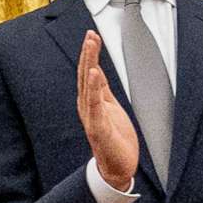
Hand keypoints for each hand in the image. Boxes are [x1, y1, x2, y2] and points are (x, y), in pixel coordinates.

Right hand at [76, 31, 138, 195]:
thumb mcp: (111, 109)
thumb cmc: (115, 140)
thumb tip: (99, 73)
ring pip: (88, 84)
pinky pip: (94, 103)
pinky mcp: (97, 127)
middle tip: (89, 34)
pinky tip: (94, 73)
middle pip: (86, 74)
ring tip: (90, 46)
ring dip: (89, 63)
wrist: (117, 168)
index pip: (90, 72)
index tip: (91, 35)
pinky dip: (93, 87)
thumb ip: (103, 92)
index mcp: (92, 101)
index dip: (90, 54)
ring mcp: (91, 116)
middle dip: (88, 53)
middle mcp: (87, 106)